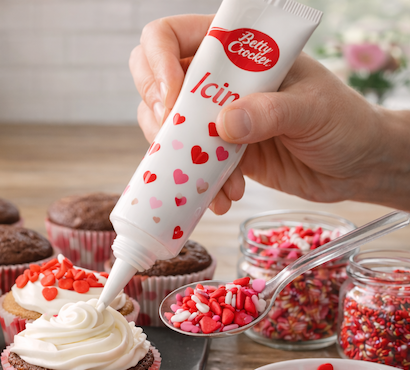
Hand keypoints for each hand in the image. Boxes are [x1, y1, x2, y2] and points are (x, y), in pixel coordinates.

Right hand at [130, 15, 409, 213]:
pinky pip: (184, 164)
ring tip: (215, 181)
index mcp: (237, 47)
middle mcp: (216, 78)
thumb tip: (225, 122)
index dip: (158, 61)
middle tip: (176, 137)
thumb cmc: (345, 121)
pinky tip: (223, 197)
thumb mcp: (313, 110)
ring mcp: (212, 116)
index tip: (171, 97)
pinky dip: (194, 183)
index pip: (172, 35)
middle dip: (156, 111)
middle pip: (152, 79)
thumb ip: (271, 112)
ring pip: (163, 127)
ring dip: (177, 157)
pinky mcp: (214, 152)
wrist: (356, 166)